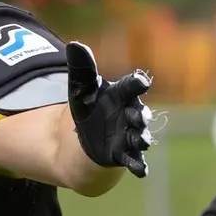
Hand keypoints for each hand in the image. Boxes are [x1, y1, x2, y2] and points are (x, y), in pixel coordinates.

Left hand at [66, 42, 153, 177]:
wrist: (89, 134)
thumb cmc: (91, 105)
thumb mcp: (81, 87)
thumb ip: (82, 68)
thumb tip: (75, 44)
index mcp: (122, 95)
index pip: (130, 87)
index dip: (136, 84)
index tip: (141, 81)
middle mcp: (131, 114)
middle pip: (139, 114)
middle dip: (139, 116)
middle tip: (138, 116)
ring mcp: (130, 135)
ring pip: (140, 137)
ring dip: (141, 139)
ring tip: (140, 140)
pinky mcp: (125, 154)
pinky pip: (135, 160)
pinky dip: (139, 166)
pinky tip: (141, 171)